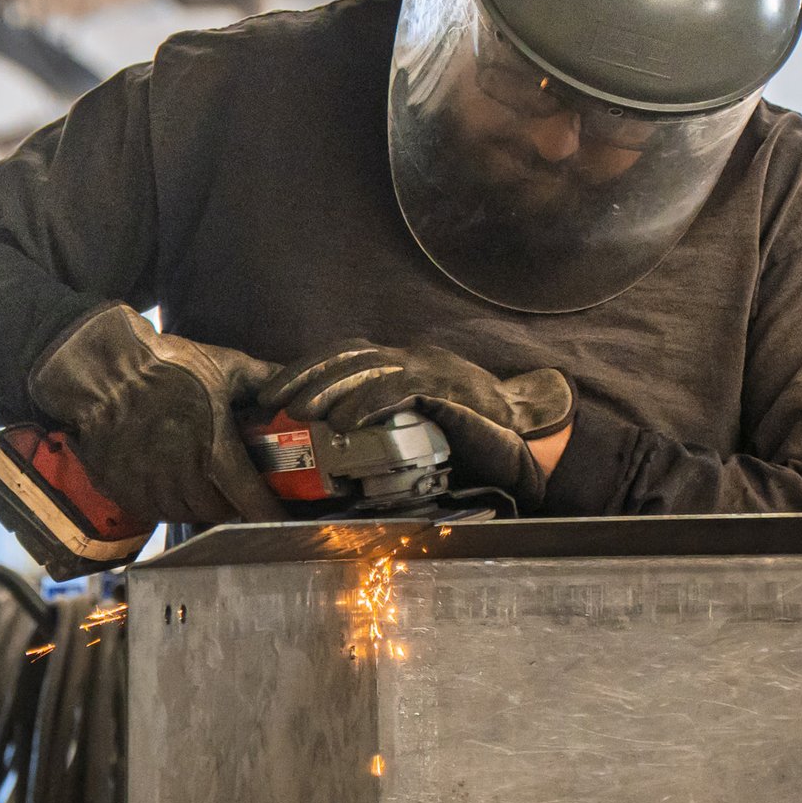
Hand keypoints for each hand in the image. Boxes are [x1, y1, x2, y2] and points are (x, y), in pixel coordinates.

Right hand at [27, 304, 285, 526]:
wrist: (101, 369)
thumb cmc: (164, 365)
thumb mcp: (224, 365)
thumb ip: (265, 379)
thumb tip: (297, 383)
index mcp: (216, 454)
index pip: (254, 503)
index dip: (271, 514)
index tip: (280, 517)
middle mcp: (184, 479)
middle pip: (219, 512)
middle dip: (231, 502)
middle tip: (232, 484)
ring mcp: (150, 488)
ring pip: (185, 513)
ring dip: (197, 503)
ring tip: (199, 478)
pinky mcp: (122, 490)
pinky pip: (152, 510)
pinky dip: (165, 501)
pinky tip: (166, 478)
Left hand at [260, 342, 573, 512]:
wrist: (529, 439)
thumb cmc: (473, 442)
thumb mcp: (418, 428)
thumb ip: (383, 426)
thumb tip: (331, 447)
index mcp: (406, 365)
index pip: (347, 355)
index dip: (307, 369)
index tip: (274, 393)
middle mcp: (416, 359)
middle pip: (348, 355)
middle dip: (305, 375)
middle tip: (272, 400)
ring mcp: (433, 370)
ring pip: (368, 366)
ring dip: (329, 388)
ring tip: (299, 411)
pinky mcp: (448, 389)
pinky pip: (400, 388)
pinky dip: (368, 402)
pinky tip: (343, 420)